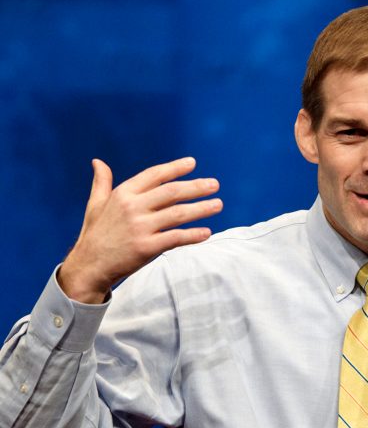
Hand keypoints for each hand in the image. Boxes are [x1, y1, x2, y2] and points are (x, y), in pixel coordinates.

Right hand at [58, 157, 221, 303]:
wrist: (89, 266)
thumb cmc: (95, 233)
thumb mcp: (95, 204)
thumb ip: (101, 183)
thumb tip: (98, 162)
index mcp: (123, 194)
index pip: (154, 175)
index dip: (174, 168)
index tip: (192, 163)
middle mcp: (132, 208)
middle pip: (172, 192)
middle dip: (196, 187)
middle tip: (215, 185)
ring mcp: (140, 228)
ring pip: (178, 214)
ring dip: (201, 209)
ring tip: (218, 204)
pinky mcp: (146, 248)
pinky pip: (176, 238)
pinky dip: (193, 235)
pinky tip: (207, 232)